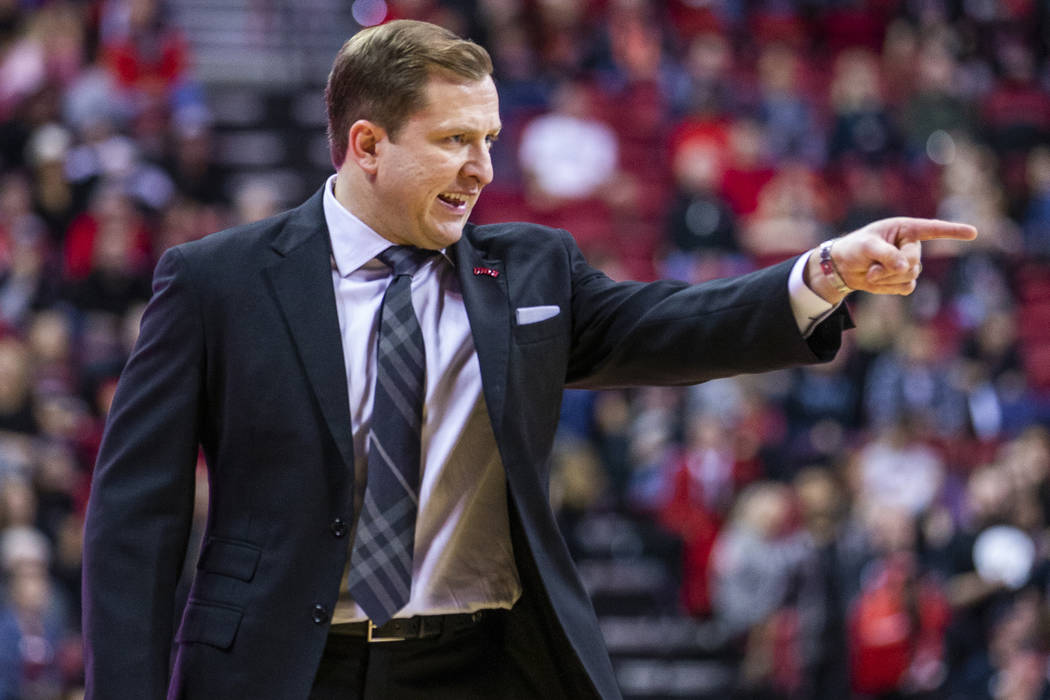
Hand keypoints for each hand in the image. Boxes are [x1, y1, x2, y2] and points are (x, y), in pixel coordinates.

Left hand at [806, 217, 977, 301]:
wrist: (843, 267)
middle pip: (914, 261)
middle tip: (872, 268)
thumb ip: (886, 254)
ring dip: (887, 278)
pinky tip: (877, 281)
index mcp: (905, 228)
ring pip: (909, 277)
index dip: (953, 231)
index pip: (933, 229)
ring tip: (871, 272)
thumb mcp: (866, 246)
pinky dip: (888, 288)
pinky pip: (905, 288)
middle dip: (892, 268)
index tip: (973, 232)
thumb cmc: (854, 248)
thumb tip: (905, 268)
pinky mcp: (904, 280)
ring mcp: (910, 264)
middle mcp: (911, 245)